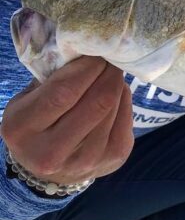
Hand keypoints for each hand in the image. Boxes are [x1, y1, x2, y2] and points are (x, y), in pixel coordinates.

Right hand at [1, 56, 133, 184]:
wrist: (50, 169)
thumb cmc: (38, 123)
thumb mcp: (28, 100)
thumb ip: (51, 77)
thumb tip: (86, 49)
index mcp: (22, 129)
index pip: (64, 92)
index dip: (87, 67)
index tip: (95, 52)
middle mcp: (51, 152)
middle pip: (97, 101)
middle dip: (108, 73)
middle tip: (109, 58)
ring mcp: (85, 160)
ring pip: (113, 108)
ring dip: (116, 84)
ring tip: (110, 73)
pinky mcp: (112, 159)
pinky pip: (127, 118)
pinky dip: (124, 98)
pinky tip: (116, 92)